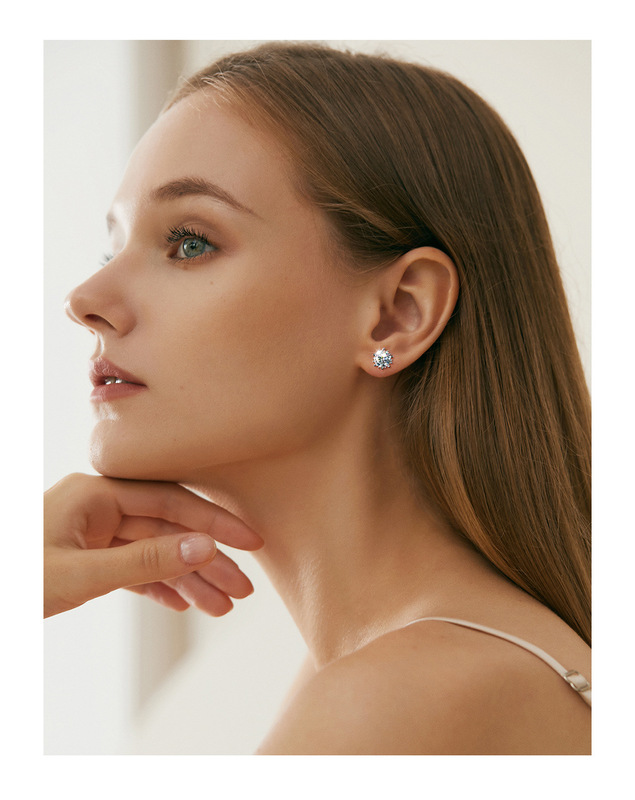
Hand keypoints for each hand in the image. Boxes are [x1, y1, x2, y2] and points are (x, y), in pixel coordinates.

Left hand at [44, 473, 262, 617]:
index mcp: (96, 494)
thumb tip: (205, 547)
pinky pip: (132, 568)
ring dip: (188, 579)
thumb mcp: (79, 574)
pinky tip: (183, 603)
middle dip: (207, 559)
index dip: (213, 523)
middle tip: (244, 588)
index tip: (250, 542)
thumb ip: (146, 561)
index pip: (170, 502)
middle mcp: (99, 506)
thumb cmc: (14, 580)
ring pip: (154, 552)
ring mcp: (92, 531)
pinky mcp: (86, 557)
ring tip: (222, 606)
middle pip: (168, 529)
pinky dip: (158, 586)